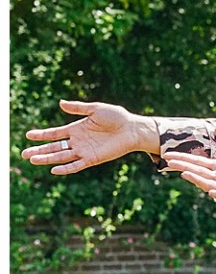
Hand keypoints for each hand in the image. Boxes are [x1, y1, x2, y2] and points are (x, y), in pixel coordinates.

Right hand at [23, 101, 157, 173]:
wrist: (133, 129)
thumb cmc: (117, 117)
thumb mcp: (95, 109)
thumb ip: (78, 108)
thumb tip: (60, 103)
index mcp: (76, 129)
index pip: (55, 133)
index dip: (42, 135)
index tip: (29, 136)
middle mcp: (78, 141)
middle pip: (54, 147)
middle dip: (39, 150)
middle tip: (24, 154)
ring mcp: (84, 151)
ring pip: (61, 156)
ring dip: (47, 159)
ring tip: (32, 160)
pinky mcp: (93, 159)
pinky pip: (76, 165)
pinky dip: (65, 168)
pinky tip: (53, 170)